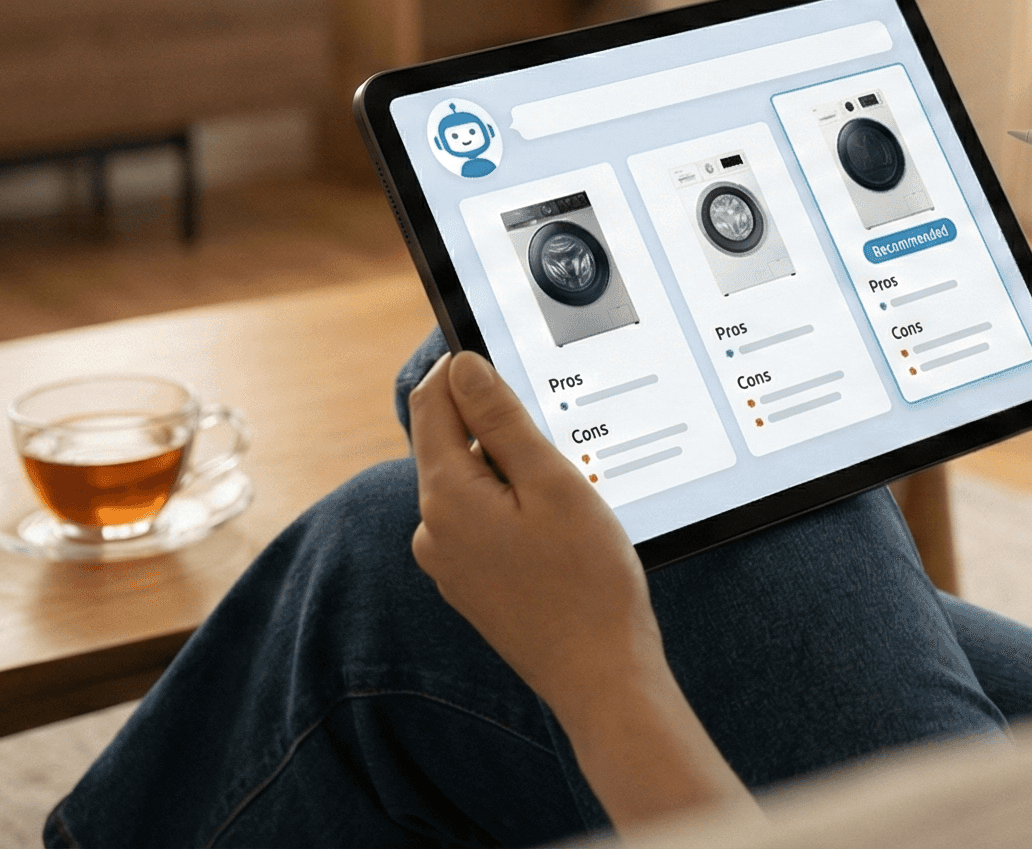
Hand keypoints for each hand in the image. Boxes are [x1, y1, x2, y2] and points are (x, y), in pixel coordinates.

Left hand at [406, 351, 661, 715]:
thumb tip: (464, 367)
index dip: (462, 369)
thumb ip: (501, 420)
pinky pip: (480, 523)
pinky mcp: (469, 584)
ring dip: (509, 470)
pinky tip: (557, 531)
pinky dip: (512, 508)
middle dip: (495, 427)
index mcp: (445, 496)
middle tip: (559, 439)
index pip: (431, 403)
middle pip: (449, 443)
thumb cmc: (587, 580)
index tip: (503, 356)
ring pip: (469, 484)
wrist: (600, 675)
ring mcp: (448, 562)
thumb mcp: (552, 482)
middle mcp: (432, 530)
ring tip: (567, 494)